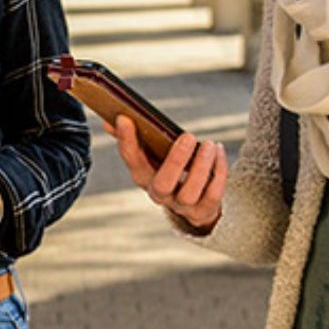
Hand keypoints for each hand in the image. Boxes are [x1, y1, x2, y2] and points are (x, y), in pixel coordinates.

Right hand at [112, 118, 226, 232]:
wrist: (193, 204)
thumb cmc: (170, 169)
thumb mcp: (151, 155)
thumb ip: (133, 138)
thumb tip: (110, 120)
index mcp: (142, 176)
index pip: (131, 160)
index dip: (126, 141)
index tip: (125, 118)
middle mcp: (159, 194)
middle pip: (162, 184)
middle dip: (176, 160)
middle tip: (188, 136)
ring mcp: (181, 206)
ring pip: (190, 192)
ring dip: (201, 167)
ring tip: (209, 144)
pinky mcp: (203, 210)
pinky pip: (213, 194)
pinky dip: (218, 172)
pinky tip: (218, 151)